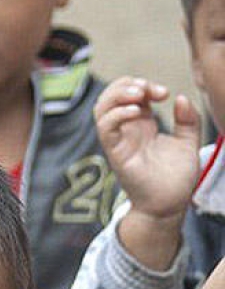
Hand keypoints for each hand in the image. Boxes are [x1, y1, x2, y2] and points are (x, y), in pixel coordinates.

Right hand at [95, 77, 200, 221]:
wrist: (169, 205)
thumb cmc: (176, 179)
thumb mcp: (188, 141)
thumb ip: (187, 119)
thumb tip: (181, 98)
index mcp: (142, 125)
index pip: (130, 94)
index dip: (144, 85)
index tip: (164, 93)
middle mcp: (127, 131)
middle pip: (110, 96)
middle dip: (128, 84)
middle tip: (148, 89)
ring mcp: (119, 142)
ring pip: (102, 109)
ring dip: (117, 94)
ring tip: (139, 94)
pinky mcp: (116, 154)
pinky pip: (105, 129)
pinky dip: (116, 114)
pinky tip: (134, 111)